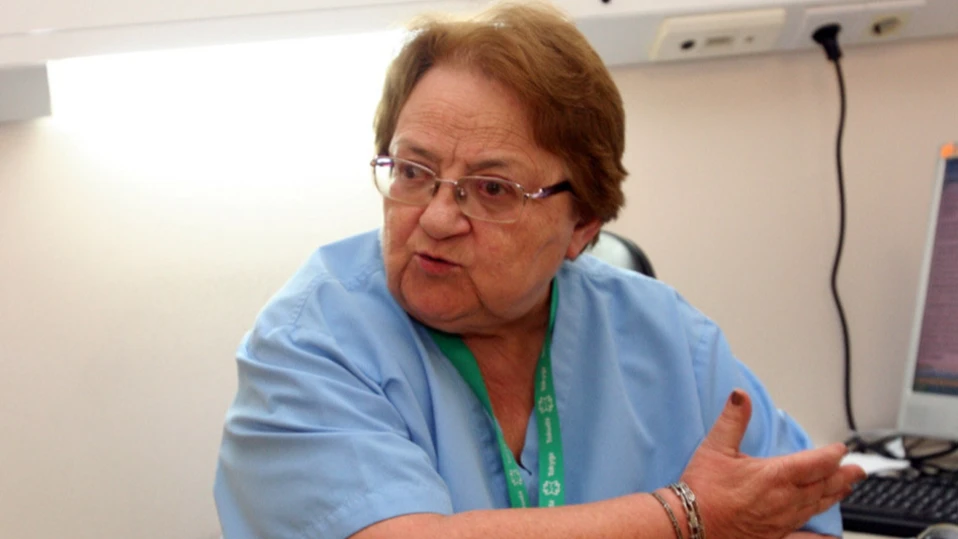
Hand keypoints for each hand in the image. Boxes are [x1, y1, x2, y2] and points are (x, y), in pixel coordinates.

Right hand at [680, 389, 865, 538]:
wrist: (691, 524)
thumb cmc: (703, 489)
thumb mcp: (715, 447)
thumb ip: (733, 420)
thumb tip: (740, 396)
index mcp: (775, 475)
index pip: (816, 463)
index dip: (832, 455)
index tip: (841, 450)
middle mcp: (785, 500)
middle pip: (824, 486)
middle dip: (843, 476)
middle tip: (858, 470)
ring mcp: (783, 521)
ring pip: (817, 507)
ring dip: (835, 496)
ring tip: (846, 489)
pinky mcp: (775, 536)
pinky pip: (804, 538)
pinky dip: (820, 538)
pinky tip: (831, 538)